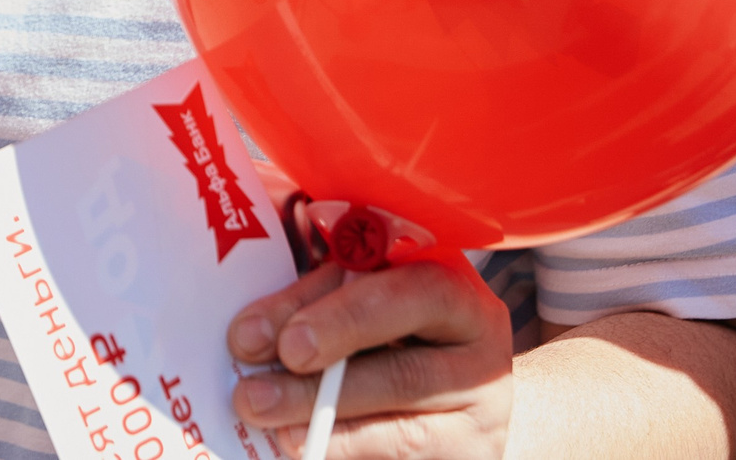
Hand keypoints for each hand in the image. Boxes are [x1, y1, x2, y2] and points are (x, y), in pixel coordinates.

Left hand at [229, 256, 514, 458]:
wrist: (452, 398)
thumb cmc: (394, 332)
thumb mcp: (364, 300)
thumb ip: (320, 305)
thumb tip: (252, 337)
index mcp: (456, 292)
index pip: (412, 294)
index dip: (346, 317)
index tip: (282, 342)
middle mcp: (481, 355)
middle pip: (406, 374)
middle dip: (321, 387)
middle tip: (253, 394)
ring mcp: (483, 417)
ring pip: (403, 430)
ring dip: (323, 428)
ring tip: (265, 421)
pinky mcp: (471, 458)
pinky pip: (402, 456)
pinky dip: (347, 452)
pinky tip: (301, 446)